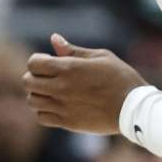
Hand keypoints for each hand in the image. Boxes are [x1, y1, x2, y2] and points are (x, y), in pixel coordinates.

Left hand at [24, 33, 147, 133]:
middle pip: (27, 81)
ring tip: (54, 93)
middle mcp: (61, 87)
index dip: (38, 61)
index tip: (50, 63)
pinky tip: (59, 106)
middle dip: (35, 77)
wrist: (134, 108)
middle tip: (50, 78)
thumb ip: (74, 50)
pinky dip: (45, 112)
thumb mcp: (101, 57)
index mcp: (69, 68)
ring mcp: (62, 106)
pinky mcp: (67, 122)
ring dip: (39, 95)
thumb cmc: (121, 78)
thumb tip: (54, 39)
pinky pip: (41, 117)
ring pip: (32, 100)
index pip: (33, 63)